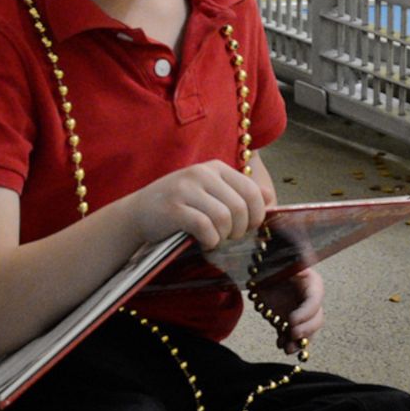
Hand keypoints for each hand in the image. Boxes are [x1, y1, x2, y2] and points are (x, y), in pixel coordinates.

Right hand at [123, 160, 265, 249]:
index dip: (257, 214)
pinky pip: (205, 227)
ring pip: (224, 217)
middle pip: (240, 207)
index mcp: (215, 168)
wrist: (138, 212)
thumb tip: (271, 198)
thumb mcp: (210, 192)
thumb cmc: (180, 205)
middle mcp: (201, 173)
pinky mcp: (174, 208)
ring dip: (224, 236)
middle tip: (230, 237)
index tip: (249, 228)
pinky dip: (210, 240)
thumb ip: (238, 192)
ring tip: (216, 239)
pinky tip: (204, 242)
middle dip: (240, 229)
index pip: (251, 190)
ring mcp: (186, 189)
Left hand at [257, 267, 324, 354]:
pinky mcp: (288, 322)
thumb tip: (304, 264)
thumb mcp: (285, 260)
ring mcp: (300, 313)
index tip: (292, 320)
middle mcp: (308, 301)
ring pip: (306, 331)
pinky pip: (291, 335)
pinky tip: (280, 344)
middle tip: (292, 334)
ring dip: (299, 342)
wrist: (262, 271)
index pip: (315, 301)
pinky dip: (287, 342)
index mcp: (312, 285)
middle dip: (306, 329)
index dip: (306, 313)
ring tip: (287, 348)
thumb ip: (297, 259)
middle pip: (316, 319)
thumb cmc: (275, 262)